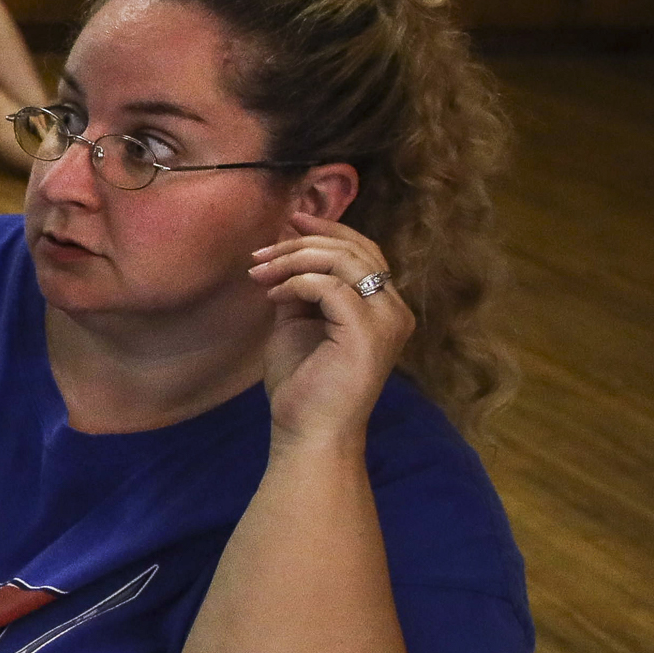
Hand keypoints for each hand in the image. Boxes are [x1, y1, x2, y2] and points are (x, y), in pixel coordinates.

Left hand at [250, 210, 410, 449]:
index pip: (364, 252)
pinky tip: (273, 296)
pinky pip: (332, 287)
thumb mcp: (298, 323)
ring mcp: (386, 321)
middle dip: (305, 241)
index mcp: (383, 307)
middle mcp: (394, 311)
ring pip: (345, 261)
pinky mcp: (367, 333)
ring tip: (260, 271)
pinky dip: (298, 283)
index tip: (289, 221)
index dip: (329, 230)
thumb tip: (283, 248)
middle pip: (357, 250)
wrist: (308, 432)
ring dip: (295, 259)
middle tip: (262, 250)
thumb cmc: (303, 384)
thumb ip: (300, 288)